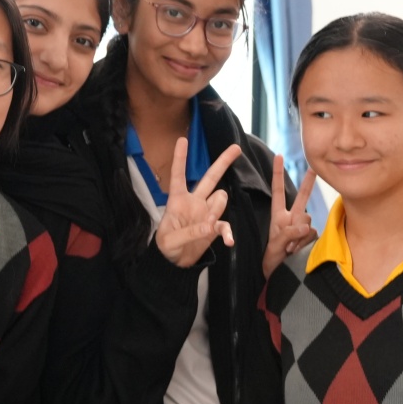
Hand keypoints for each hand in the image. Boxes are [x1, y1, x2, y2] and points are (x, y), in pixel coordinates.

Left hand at [154, 140, 243, 266]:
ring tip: (208, 225)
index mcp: (178, 200)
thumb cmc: (166, 247)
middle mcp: (194, 202)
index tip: (182, 140)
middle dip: (223, 162)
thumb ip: (190, 232)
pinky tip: (229, 241)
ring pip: (221, 198)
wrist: (175, 263)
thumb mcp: (170, 241)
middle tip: (236, 148)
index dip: (180, 159)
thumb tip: (211, 225)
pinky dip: (228, 233)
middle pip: (210, 177)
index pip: (178, 176)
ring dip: (218, 208)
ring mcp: (206, 212)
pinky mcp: (214, 227)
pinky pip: (225, 224)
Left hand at [262, 155, 317, 278]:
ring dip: (298, 234)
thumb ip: (289, 232)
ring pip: (307, 220)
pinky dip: (304, 242)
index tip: (278, 156)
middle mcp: (291, 218)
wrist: (278, 274)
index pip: (277, 190)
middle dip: (308, 183)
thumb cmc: (271, 258)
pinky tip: (296, 250)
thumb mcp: (275, 243)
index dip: (277, 173)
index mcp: (278, 215)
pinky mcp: (310, 237)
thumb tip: (306, 227)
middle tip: (313, 168)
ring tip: (288, 248)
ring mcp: (301, 227)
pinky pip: (312, 233)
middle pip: (302, 197)